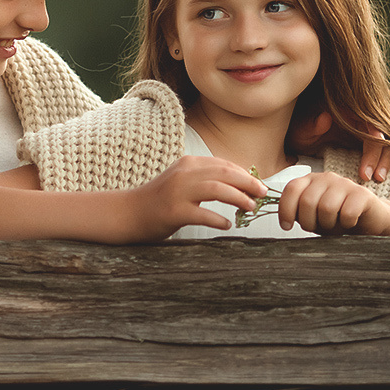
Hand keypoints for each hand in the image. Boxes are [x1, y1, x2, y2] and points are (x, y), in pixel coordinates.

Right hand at [128, 155, 266, 240]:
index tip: (259, 185)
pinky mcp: (173, 212)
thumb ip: (204, 179)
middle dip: (248, 183)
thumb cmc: (159, 200)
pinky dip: (218, 219)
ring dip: (238, 198)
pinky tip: (227, 225)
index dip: (244, 175)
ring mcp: (177, 192)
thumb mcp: (182, 181)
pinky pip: (202, 214)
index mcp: (187, 164)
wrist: (128, 213)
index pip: (223, 165)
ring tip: (249, 208)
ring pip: (217, 190)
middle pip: (224, 173)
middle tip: (262, 194)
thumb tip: (239, 184)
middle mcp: (183, 174)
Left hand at [276, 171, 389, 235]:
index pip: (291, 189)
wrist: (370, 220)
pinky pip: (347, 213)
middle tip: (318, 227)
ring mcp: (345, 183)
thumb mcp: (312, 216)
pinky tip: (349, 222)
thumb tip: (283, 218)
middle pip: (307, 201)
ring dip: (328, 224)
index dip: (285, 210)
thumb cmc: (337, 218)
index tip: (286, 226)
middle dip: (309, 222)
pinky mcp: (362, 194)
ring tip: (334, 224)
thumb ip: (297, 212)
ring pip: (326, 207)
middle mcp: (326, 178)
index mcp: (310, 181)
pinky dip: (346, 224)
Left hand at [287, 109, 389, 182]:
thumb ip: (311, 124)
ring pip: (387, 142)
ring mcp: (366, 128)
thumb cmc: (300, 131)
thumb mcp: (301, 129)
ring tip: (381, 178)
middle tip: (376, 178)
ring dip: (387, 159)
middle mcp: (361, 117)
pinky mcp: (367, 139)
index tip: (365, 173)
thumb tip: (325, 118)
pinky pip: (385, 146)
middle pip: (383, 136)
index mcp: (349, 111)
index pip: (370, 128)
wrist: (300, 135)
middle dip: (382, 158)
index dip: (372, 151)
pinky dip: (389, 157)